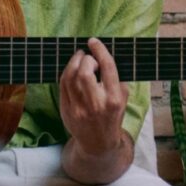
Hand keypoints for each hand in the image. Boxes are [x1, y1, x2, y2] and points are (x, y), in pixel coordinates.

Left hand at [59, 38, 128, 152]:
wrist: (98, 144)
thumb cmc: (112, 117)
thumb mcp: (123, 100)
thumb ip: (116, 80)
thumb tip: (104, 57)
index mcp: (114, 99)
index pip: (107, 68)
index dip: (99, 51)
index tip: (94, 42)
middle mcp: (96, 104)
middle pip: (85, 72)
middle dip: (85, 59)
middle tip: (88, 57)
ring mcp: (79, 108)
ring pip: (70, 77)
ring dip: (73, 62)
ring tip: (79, 58)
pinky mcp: (67, 111)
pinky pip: (62, 85)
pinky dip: (66, 73)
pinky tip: (71, 70)